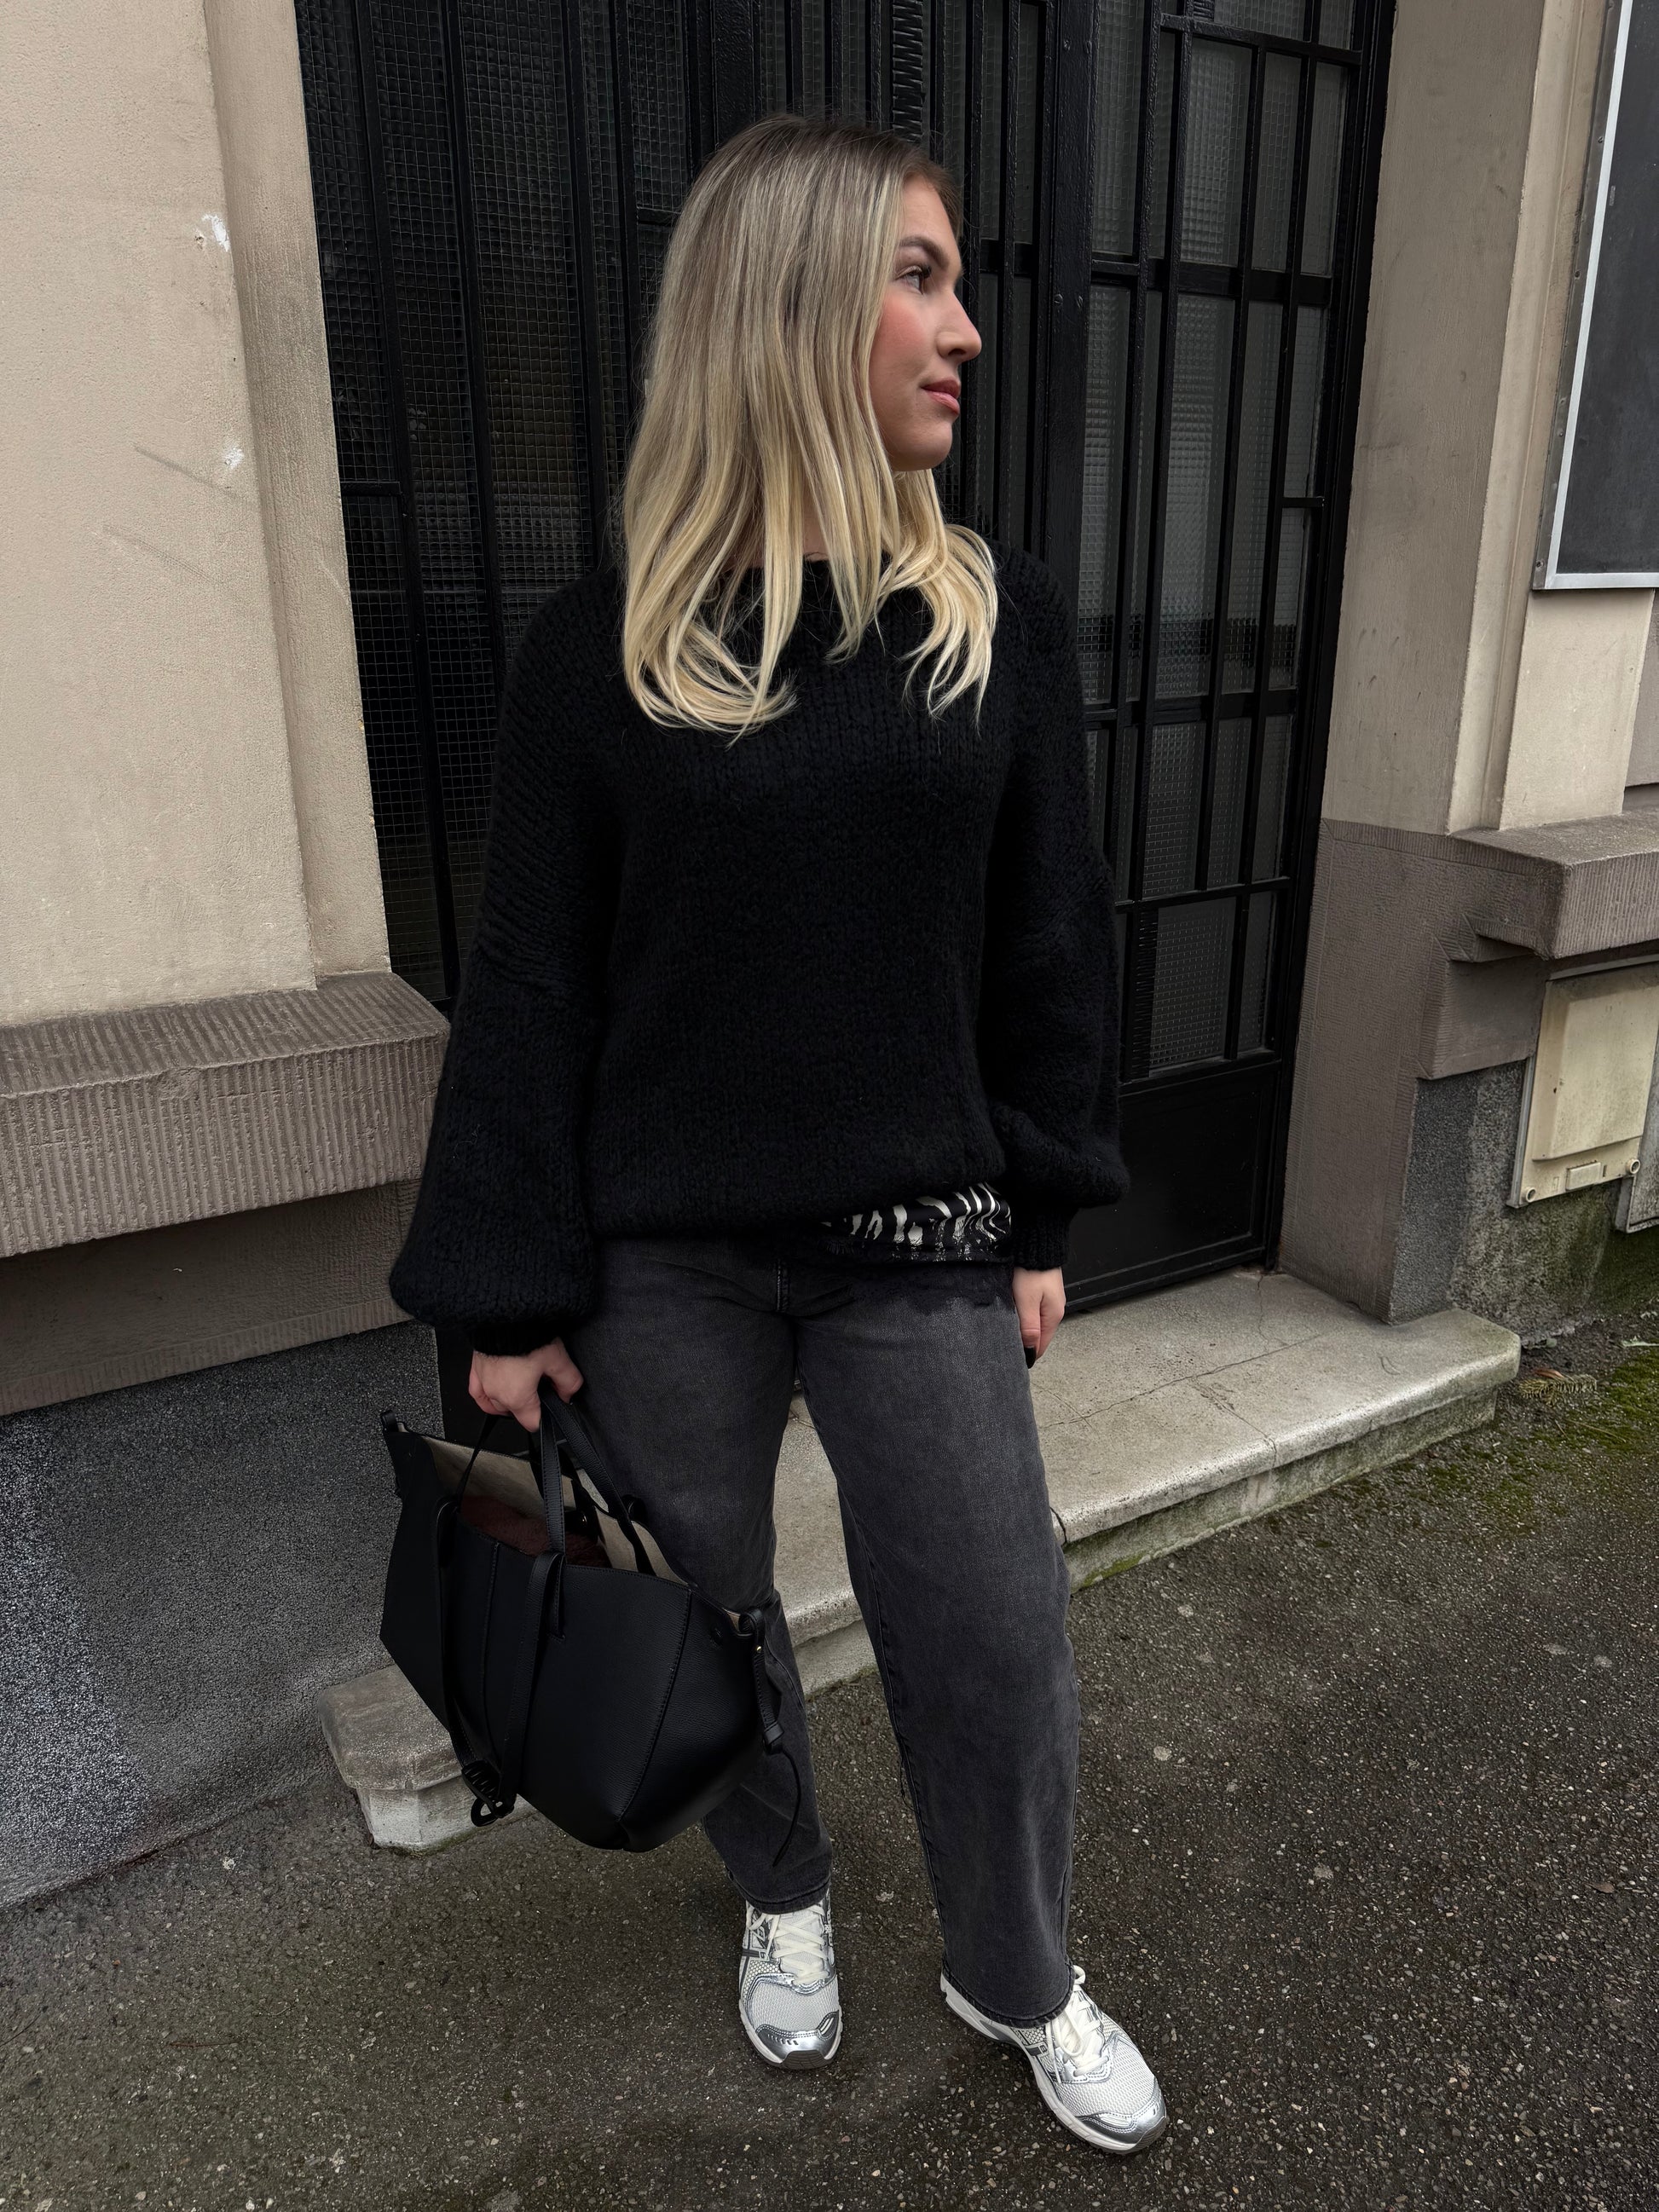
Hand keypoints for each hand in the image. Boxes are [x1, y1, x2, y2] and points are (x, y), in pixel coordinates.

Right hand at [469, 1338, 583, 1429]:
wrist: (505, 1313)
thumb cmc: (527, 1335)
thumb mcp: (557, 1359)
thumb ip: (568, 1381)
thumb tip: (568, 1394)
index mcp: (517, 1397)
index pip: (532, 1423)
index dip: (545, 1417)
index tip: (551, 1406)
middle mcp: (497, 1394)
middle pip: (514, 1413)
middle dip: (529, 1405)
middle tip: (540, 1386)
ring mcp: (483, 1383)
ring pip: (495, 1404)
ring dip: (508, 1401)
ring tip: (521, 1387)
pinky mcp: (475, 1369)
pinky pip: (477, 1392)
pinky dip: (486, 1395)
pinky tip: (494, 1391)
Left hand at [1012, 1265, 1065, 1361]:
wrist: (1036, 1244)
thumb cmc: (1031, 1271)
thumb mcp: (1027, 1302)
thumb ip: (1029, 1327)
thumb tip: (1030, 1351)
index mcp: (1053, 1316)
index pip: (1041, 1346)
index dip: (1026, 1352)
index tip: (1011, 1353)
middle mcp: (1054, 1310)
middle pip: (1037, 1335)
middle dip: (1023, 1339)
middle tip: (1004, 1338)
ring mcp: (1049, 1301)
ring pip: (1033, 1322)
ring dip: (1021, 1326)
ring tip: (1006, 1324)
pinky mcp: (1042, 1292)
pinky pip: (1032, 1310)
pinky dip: (1022, 1313)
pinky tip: (1012, 1310)